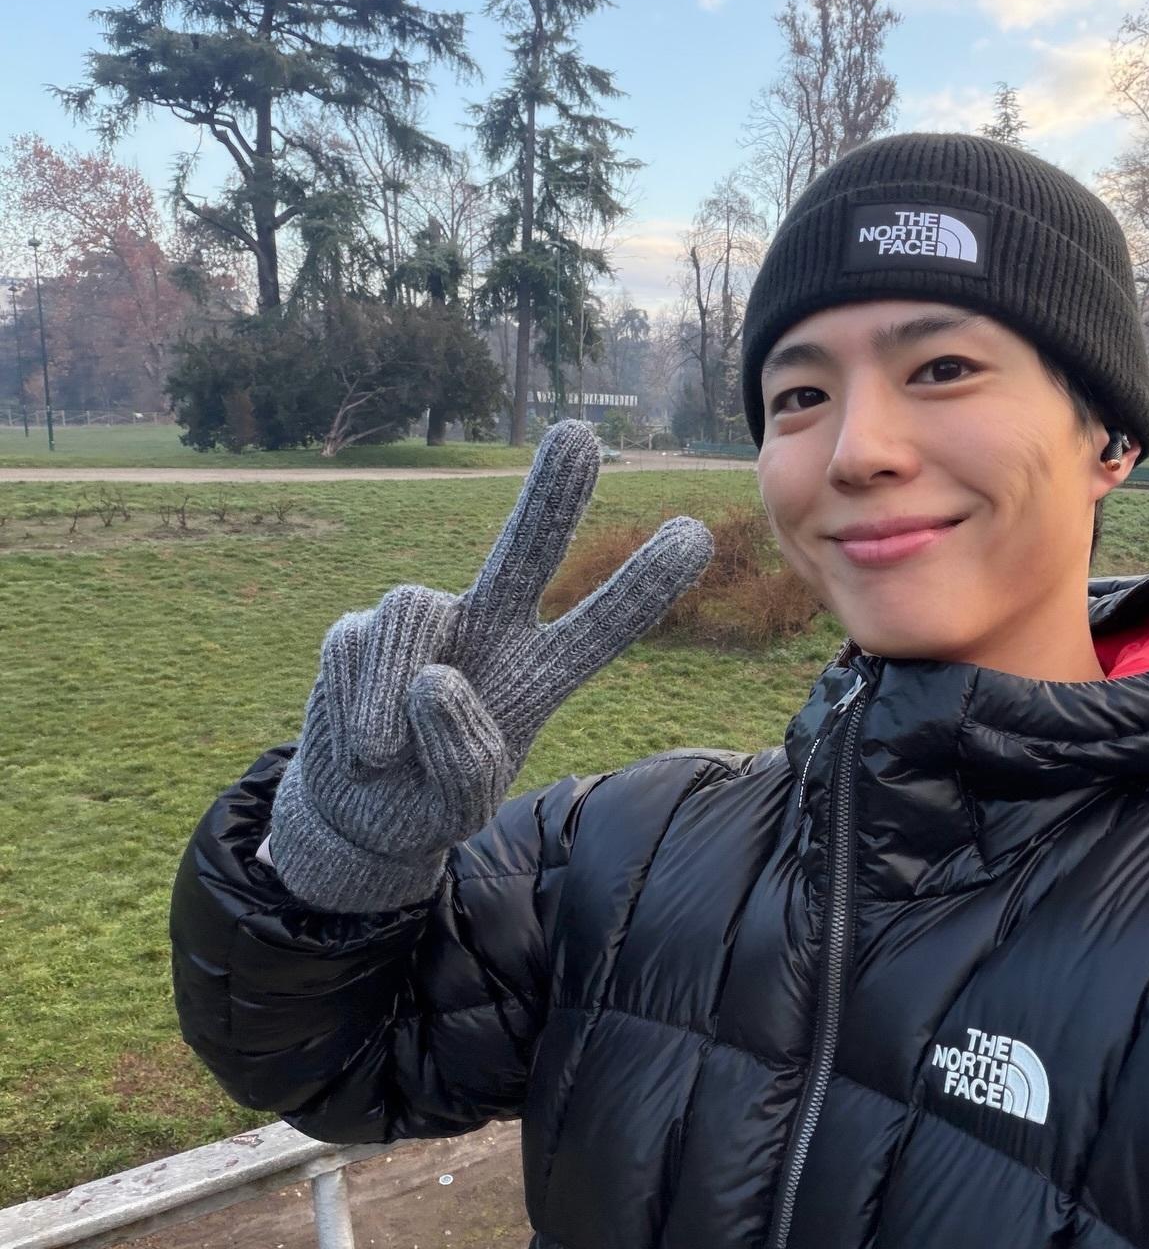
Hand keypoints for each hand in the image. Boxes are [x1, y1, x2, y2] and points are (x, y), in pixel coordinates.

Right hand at [267, 421, 713, 911]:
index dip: (643, 585)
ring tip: (381, 754)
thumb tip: (433, 676)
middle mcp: (489, 629)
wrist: (357, 810)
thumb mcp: (462, 802)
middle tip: (577, 437)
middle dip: (548, 495)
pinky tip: (360, 747)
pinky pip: (356, 647)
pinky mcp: (358, 630)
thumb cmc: (429, 800)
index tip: (694, 534)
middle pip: (525, 550)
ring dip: (389, 689)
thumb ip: (463, 752)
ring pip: (412, 607)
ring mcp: (425, 624)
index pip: (602, 626)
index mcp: (540, 672)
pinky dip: (354, 705)